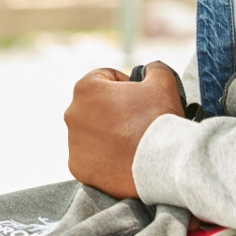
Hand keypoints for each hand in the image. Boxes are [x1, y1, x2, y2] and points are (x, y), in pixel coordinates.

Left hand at [64, 61, 184, 197]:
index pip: (105, 78)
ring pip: (91, 132)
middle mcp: (72, 114)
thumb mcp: (163, 81)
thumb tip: (149, 71)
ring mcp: (73, 143)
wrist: (163, 164)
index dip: (126, 85)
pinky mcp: (78, 167)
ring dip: (108, 133)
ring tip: (132, 142)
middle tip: (138, 121)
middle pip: (96, 106)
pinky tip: (123, 158)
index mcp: (86, 88)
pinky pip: (90, 157)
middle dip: (114, 110)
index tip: (139, 98)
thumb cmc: (159, 119)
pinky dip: (104, 157)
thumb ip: (153, 69)